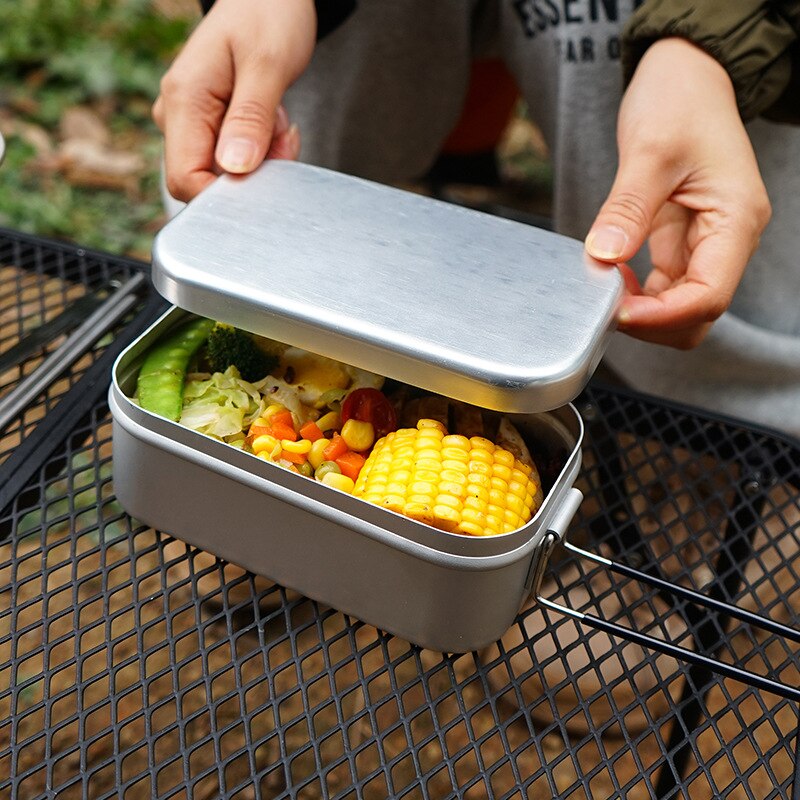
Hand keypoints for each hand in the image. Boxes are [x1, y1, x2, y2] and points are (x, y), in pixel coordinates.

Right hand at [153, 0, 315, 201]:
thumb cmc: (267, 15)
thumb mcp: (268, 64)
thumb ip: (251, 119)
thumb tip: (235, 168)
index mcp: (183, 99)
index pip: (186, 180)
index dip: (227, 193)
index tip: (269, 169)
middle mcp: (176, 115)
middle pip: (207, 181)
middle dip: (252, 174)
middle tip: (284, 133)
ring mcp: (189, 123)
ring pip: (224, 173)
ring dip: (261, 159)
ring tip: (277, 115)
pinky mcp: (206, 127)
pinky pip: (232, 160)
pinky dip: (260, 150)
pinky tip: (271, 120)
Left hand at [585, 38, 770, 348]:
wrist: (685, 78)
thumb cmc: (679, 101)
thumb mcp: (650, 150)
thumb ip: (628, 207)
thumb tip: (604, 256)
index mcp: (735, 220)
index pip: (709, 296)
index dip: (662, 316)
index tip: (616, 311)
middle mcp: (727, 239)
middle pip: (698, 313)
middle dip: (652, 321)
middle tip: (602, 304)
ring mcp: (705, 243)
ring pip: (679, 306)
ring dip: (641, 310)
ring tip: (601, 287)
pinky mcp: (681, 241)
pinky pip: (662, 286)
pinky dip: (635, 293)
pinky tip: (608, 275)